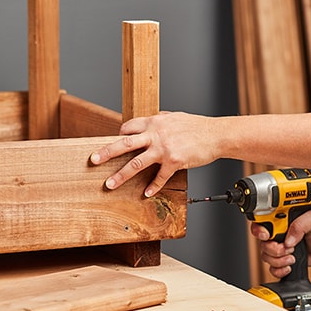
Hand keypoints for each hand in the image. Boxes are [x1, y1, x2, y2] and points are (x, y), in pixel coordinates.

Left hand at [89, 112, 216, 196]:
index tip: (111, 144)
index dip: (118, 136)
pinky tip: (146, 193)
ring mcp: (164, 148)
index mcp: (154, 122)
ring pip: (136, 163)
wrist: (217, 134)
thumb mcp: (174, 117)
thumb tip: (150, 121)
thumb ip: (160, 120)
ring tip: (109, 184)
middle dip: (106, 153)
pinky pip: (159, 177)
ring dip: (121, 175)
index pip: (128, 127)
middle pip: (124, 144)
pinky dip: (152, 186)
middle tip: (93, 160)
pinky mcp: (174, 162)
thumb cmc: (197, 126)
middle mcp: (156, 134)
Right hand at [251, 210, 310, 278]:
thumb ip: (300, 225)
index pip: (259, 224)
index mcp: (279, 222)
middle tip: (289, 248)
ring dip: (279, 260)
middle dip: (274, 249)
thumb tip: (289, 240)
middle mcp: (275, 235)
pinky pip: (272, 269)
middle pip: (262, 244)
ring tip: (293, 257)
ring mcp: (277, 249)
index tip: (267, 236)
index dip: (259, 231)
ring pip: (266, 258)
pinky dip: (280, 270)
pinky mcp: (281, 261)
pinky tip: (290, 266)